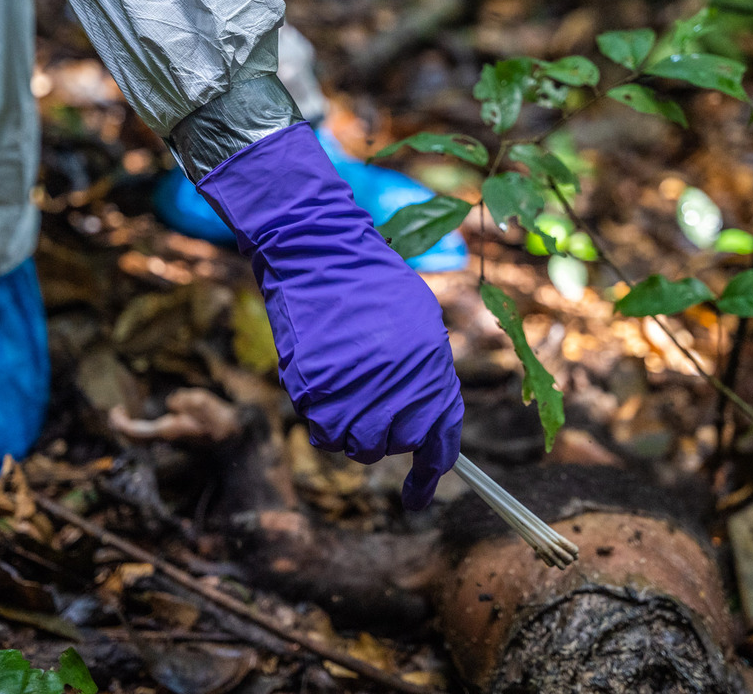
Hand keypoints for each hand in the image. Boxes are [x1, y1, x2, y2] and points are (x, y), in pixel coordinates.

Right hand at [194, 121, 462, 507]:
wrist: (320, 255)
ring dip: (352, 430)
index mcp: (430, 369)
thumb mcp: (420, 327)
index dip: (430, 473)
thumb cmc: (374, 287)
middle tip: (374, 403)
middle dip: (387, 436)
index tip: (419, 497)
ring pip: (355, 447)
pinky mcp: (314, 390)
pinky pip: (322, 431)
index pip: (438, 438)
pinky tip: (326, 384)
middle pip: (393, 446)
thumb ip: (427, 378)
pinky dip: (324, 419)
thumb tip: (428, 427)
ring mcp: (353, 390)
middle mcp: (396, 385)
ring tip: (349, 388)